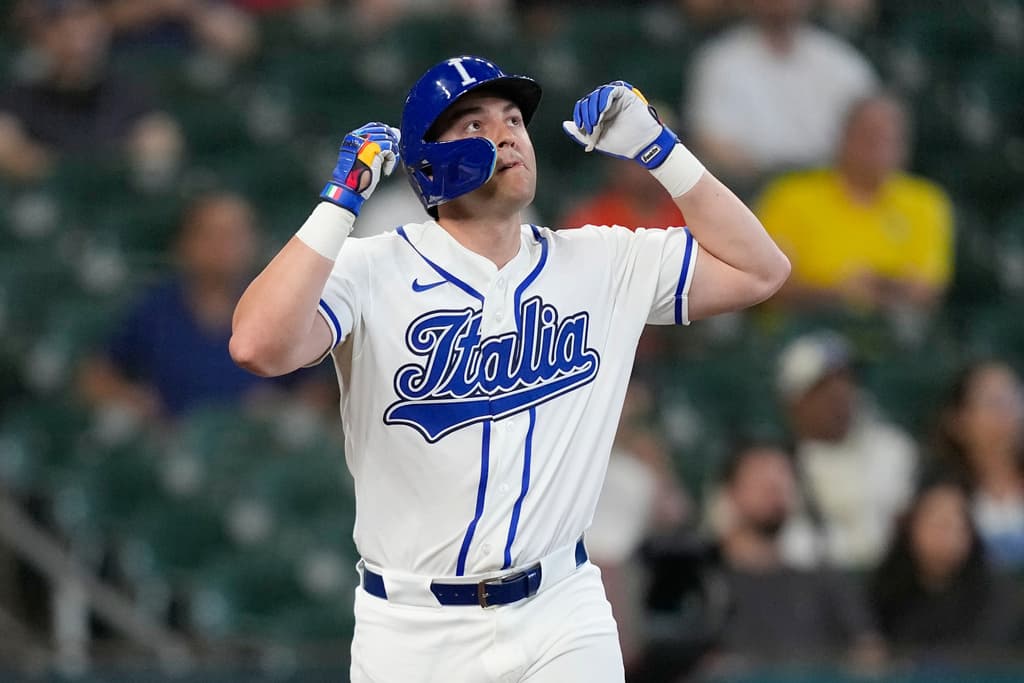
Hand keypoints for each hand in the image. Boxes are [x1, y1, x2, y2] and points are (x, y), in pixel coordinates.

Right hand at [321, 122, 399, 215]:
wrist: (349, 187)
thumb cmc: (356, 176)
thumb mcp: (367, 157)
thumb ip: (379, 145)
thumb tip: (397, 132)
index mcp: (353, 137)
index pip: (374, 126)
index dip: (386, 134)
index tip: (390, 146)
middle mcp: (359, 136)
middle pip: (384, 131)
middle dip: (392, 144)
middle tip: (390, 158)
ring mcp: (366, 142)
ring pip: (389, 139)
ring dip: (392, 154)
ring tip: (387, 166)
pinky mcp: (374, 149)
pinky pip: (391, 149)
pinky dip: (392, 161)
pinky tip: (386, 171)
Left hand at [562, 81, 677, 168]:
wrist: (641, 145)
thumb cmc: (621, 144)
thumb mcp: (596, 139)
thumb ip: (580, 133)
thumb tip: (565, 124)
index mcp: (599, 113)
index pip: (583, 106)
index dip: (580, 115)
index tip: (582, 127)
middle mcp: (606, 104)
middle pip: (588, 99)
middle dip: (586, 114)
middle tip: (590, 128)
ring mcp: (616, 99)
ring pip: (597, 94)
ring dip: (593, 108)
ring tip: (596, 122)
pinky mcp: (625, 94)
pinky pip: (611, 90)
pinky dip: (604, 99)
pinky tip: (603, 112)